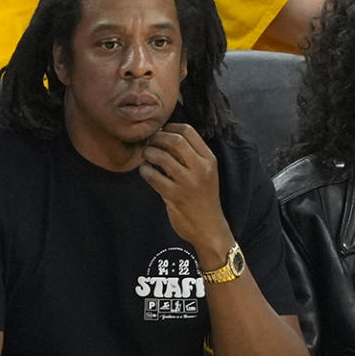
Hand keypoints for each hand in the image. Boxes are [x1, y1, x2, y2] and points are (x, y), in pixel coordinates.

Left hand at [140, 123, 232, 259]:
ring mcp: (188, 182)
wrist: (209, 228)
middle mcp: (201, 168)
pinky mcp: (175, 196)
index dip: (170, 127)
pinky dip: (145, 170)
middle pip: (174, 140)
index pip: (188, 131)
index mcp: (209, 159)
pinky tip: (145, 171)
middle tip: (149, 142)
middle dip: (157, 137)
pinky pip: (153, 176)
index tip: (161, 132)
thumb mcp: (205, 173)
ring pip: (162, 156)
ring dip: (149, 153)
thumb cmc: (203, 198)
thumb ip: (190, 156)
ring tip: (146, 155)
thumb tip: (164, 137)